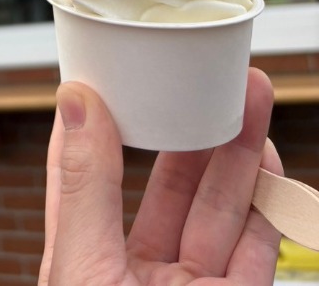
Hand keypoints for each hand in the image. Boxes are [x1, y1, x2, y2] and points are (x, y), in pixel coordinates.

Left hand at [40, 67, 282, 284]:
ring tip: (247, 94)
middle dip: (188, 129)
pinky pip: (257, 249)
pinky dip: (267, 203)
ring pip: (217, 212)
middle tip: (202, 77)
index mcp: (84, 264)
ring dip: (236, 151)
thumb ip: (85, 188)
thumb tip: (74, 102)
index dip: (92, 127)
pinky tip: (267, 156)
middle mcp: (137, 276)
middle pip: (167, 190)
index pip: (82, 181)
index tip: (104, 76)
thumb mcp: (83, 266)